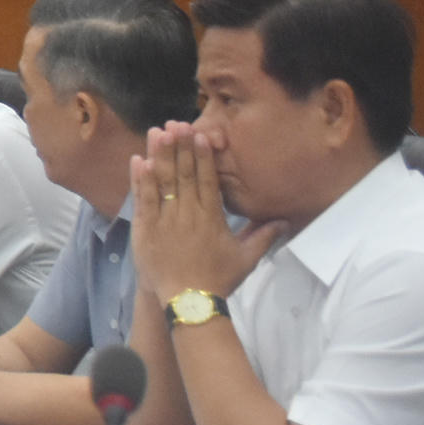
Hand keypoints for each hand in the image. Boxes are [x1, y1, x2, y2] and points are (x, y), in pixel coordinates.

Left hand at [130, 125, 281, 301]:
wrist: (188, 301)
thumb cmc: (218, 279)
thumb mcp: (246, 258)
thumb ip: (264, 236)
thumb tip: (285, 221)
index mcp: (212, 218)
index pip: (208, 180)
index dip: (203, 156)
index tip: (201, 134)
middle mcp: (189, 215)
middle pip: (185, 175)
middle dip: (181, 147)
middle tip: (178, 123)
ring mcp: (166, 220)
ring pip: (163, 182)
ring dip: (160, 156)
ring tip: (158, 132)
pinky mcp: (146, 229)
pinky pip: (143, 200)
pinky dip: (141, 180)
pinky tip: (138, 160)